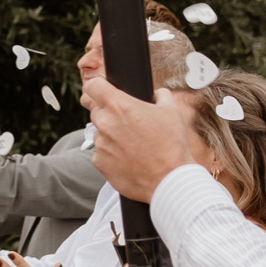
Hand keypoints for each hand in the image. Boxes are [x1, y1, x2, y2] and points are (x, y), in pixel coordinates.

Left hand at [82, 73, 203, 201]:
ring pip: (100, 133)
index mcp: (119, 105)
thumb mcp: (172, 111)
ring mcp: (100, 144)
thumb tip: (156, 93)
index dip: (97, 86)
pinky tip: (130, 159)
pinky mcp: (99, 162)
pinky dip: (111, 154)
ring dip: (111, 136)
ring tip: (134, 145)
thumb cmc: (172, 145)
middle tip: (129, 124)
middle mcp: (105, 123)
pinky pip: (101, 153)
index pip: (93, 86)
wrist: (169, 180)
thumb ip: (160, 95)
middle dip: (110, 114)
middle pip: (96, 110)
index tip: (101, 91)